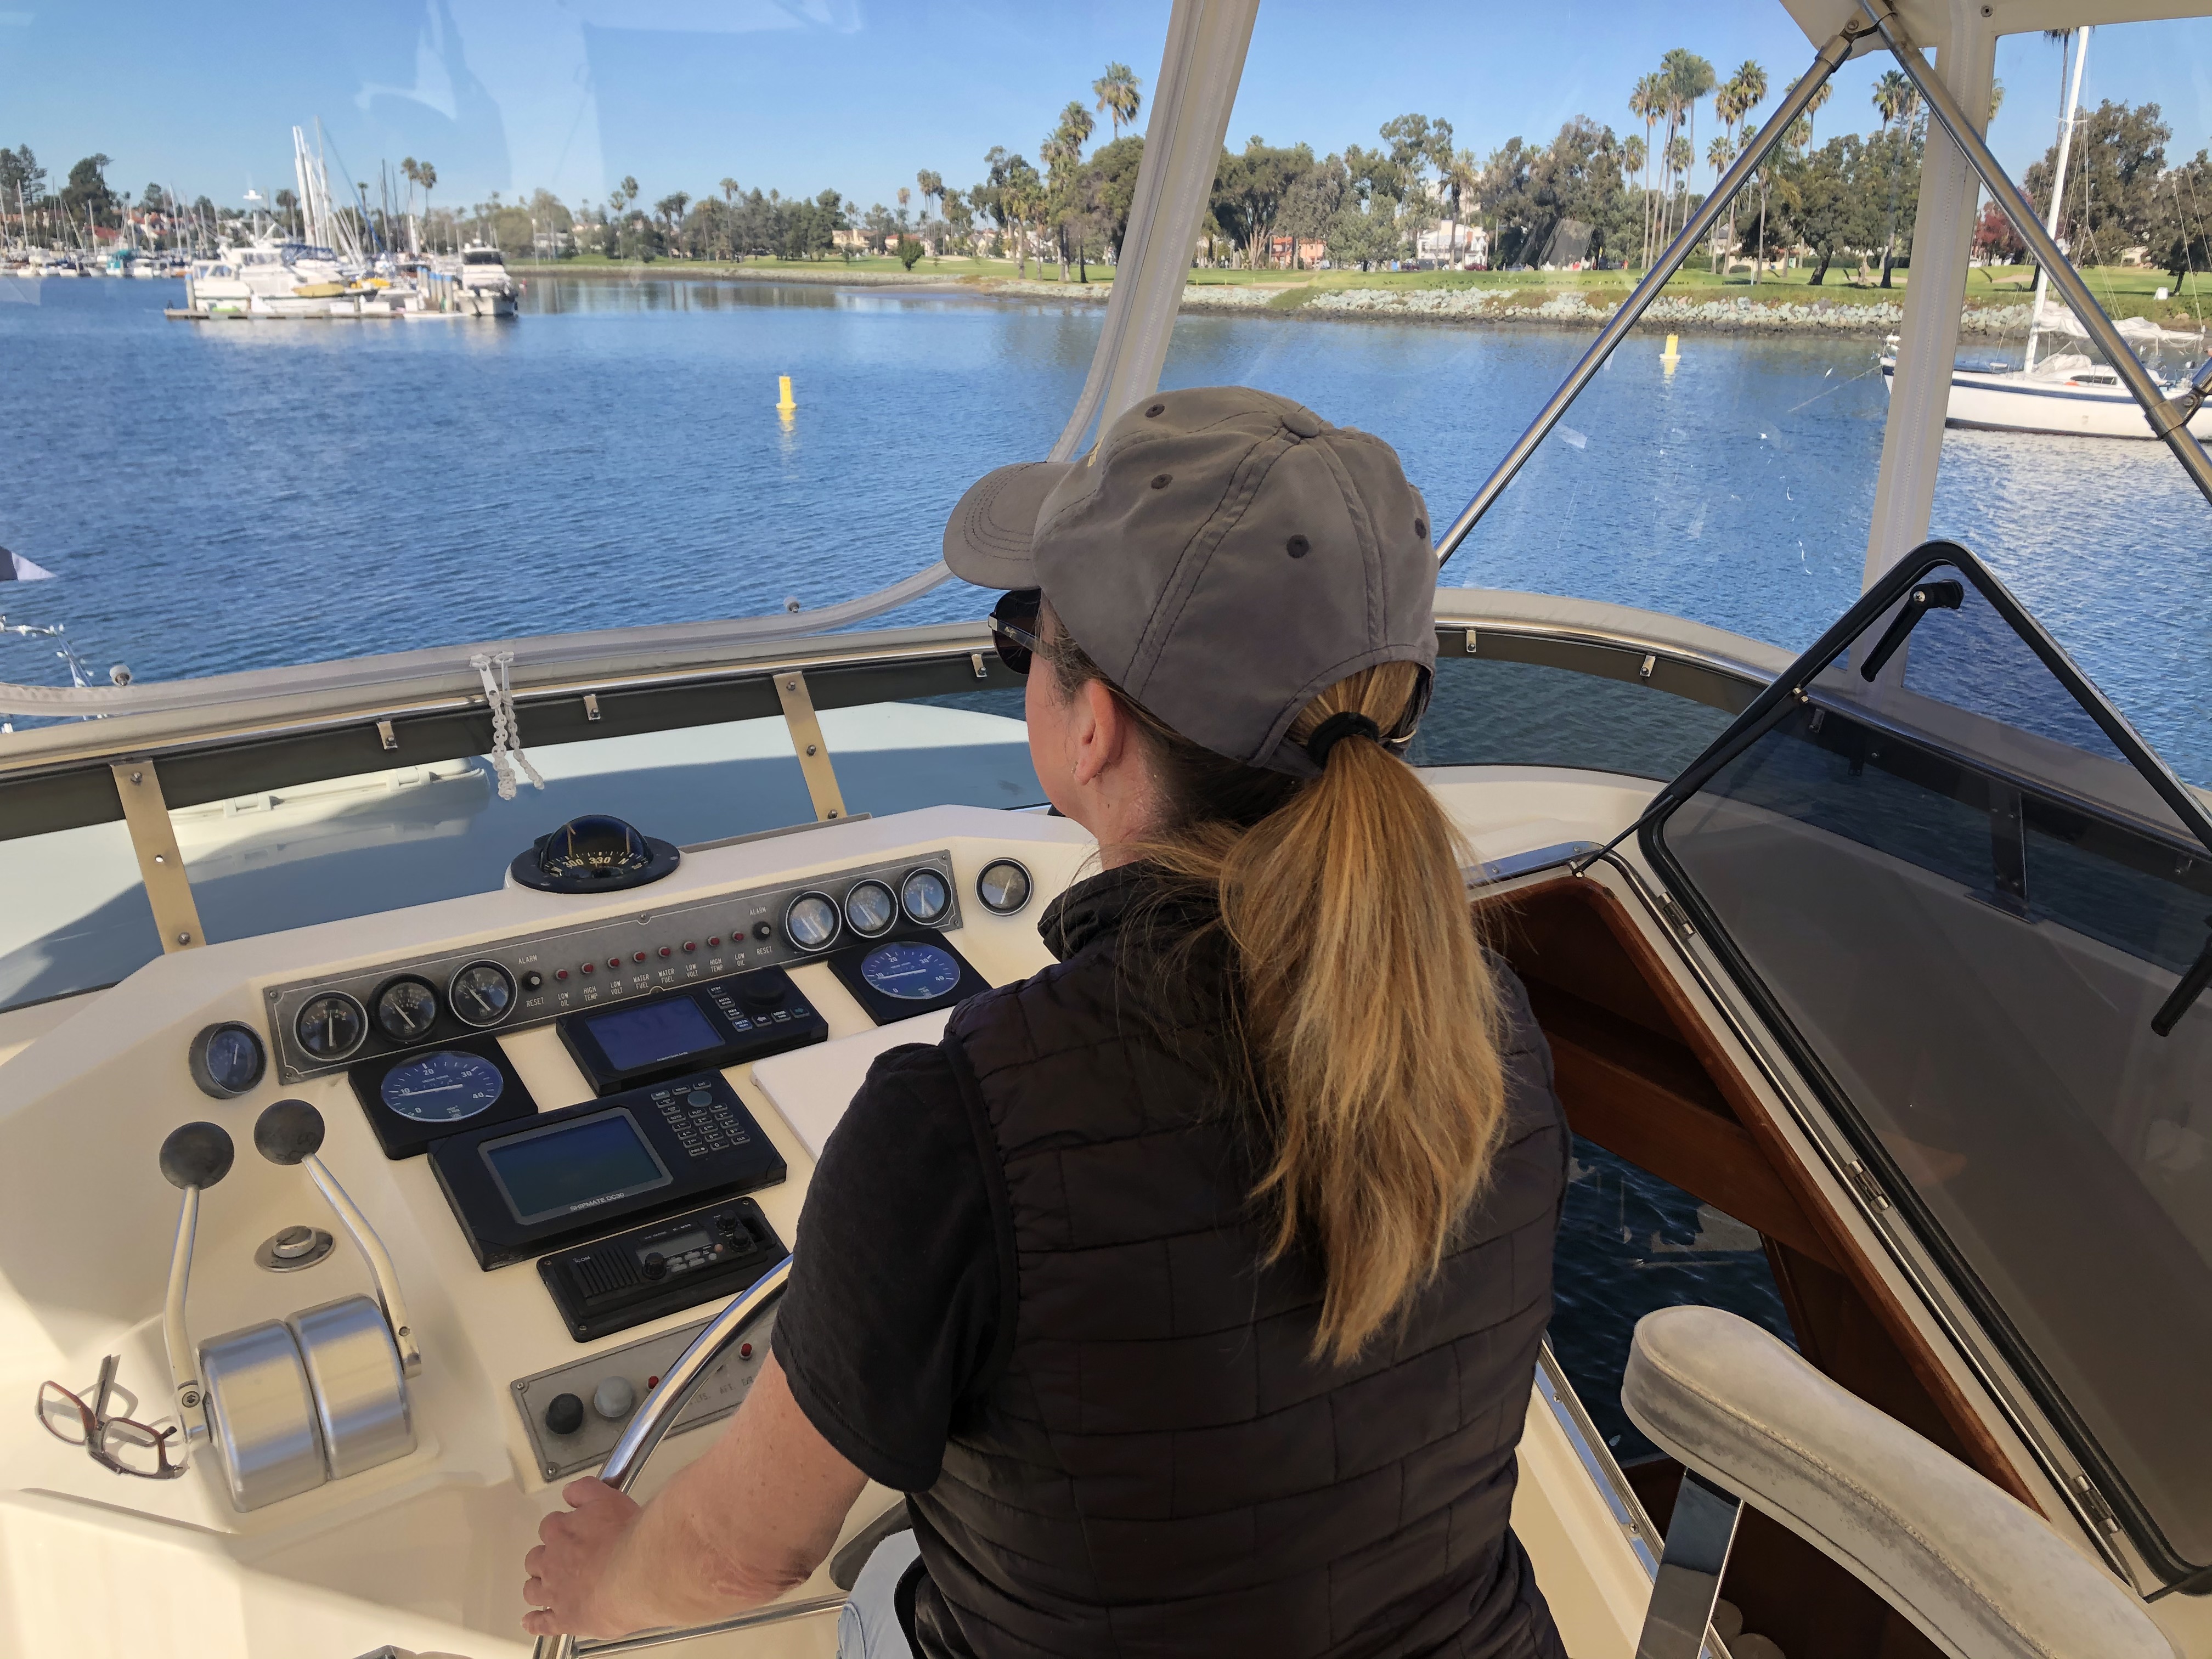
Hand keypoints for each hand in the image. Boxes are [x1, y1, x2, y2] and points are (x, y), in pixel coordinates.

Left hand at [522, 1477, 646, 1637]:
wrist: (636, 1573)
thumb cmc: (626, 1538)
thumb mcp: (607, 1498)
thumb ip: (586, 1490)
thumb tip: (572, 1491)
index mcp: (561, 1532)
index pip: (551, 1526)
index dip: (562, 1528)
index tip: (571, 1530)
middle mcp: (552, 1562)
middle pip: (536, 1558)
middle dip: (546, 1557)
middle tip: (562, 1558)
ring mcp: (556, 1592)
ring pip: (533, 1589)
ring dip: (537, 1586)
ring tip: (546, 1586)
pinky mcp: (564, 1619)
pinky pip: (541, 1623)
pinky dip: (535, 1622)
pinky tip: (533, 1621)